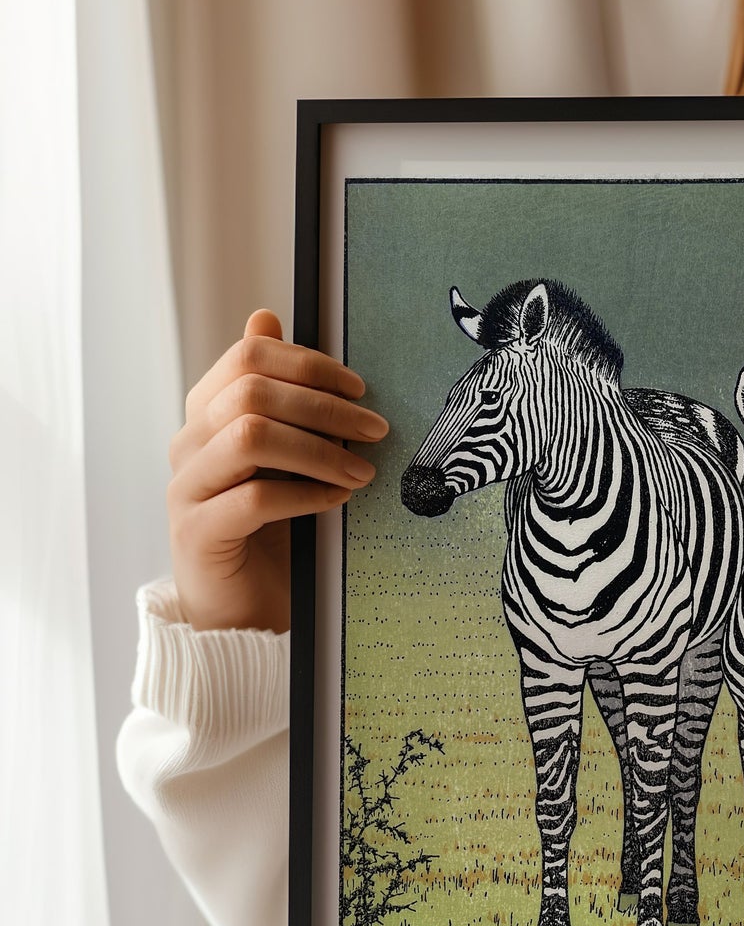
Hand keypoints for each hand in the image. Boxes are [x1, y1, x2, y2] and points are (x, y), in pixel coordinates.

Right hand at [167, 309, 388, 631]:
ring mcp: (187, 487)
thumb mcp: (285, 458)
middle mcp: (189, 444)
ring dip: (318, 450)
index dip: (308, 364)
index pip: (248, 357)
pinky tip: (336, 502)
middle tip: (375, 431)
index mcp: (208, 414)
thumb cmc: (273, 530)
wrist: (243, 609)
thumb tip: (267, 316)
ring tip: (361, 472)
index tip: (359, 388)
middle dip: (324, 407)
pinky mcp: (199, 533)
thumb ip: (280, 399)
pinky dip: (305, 495)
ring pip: (250, 438)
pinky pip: (254, 499)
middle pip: (251, 393)